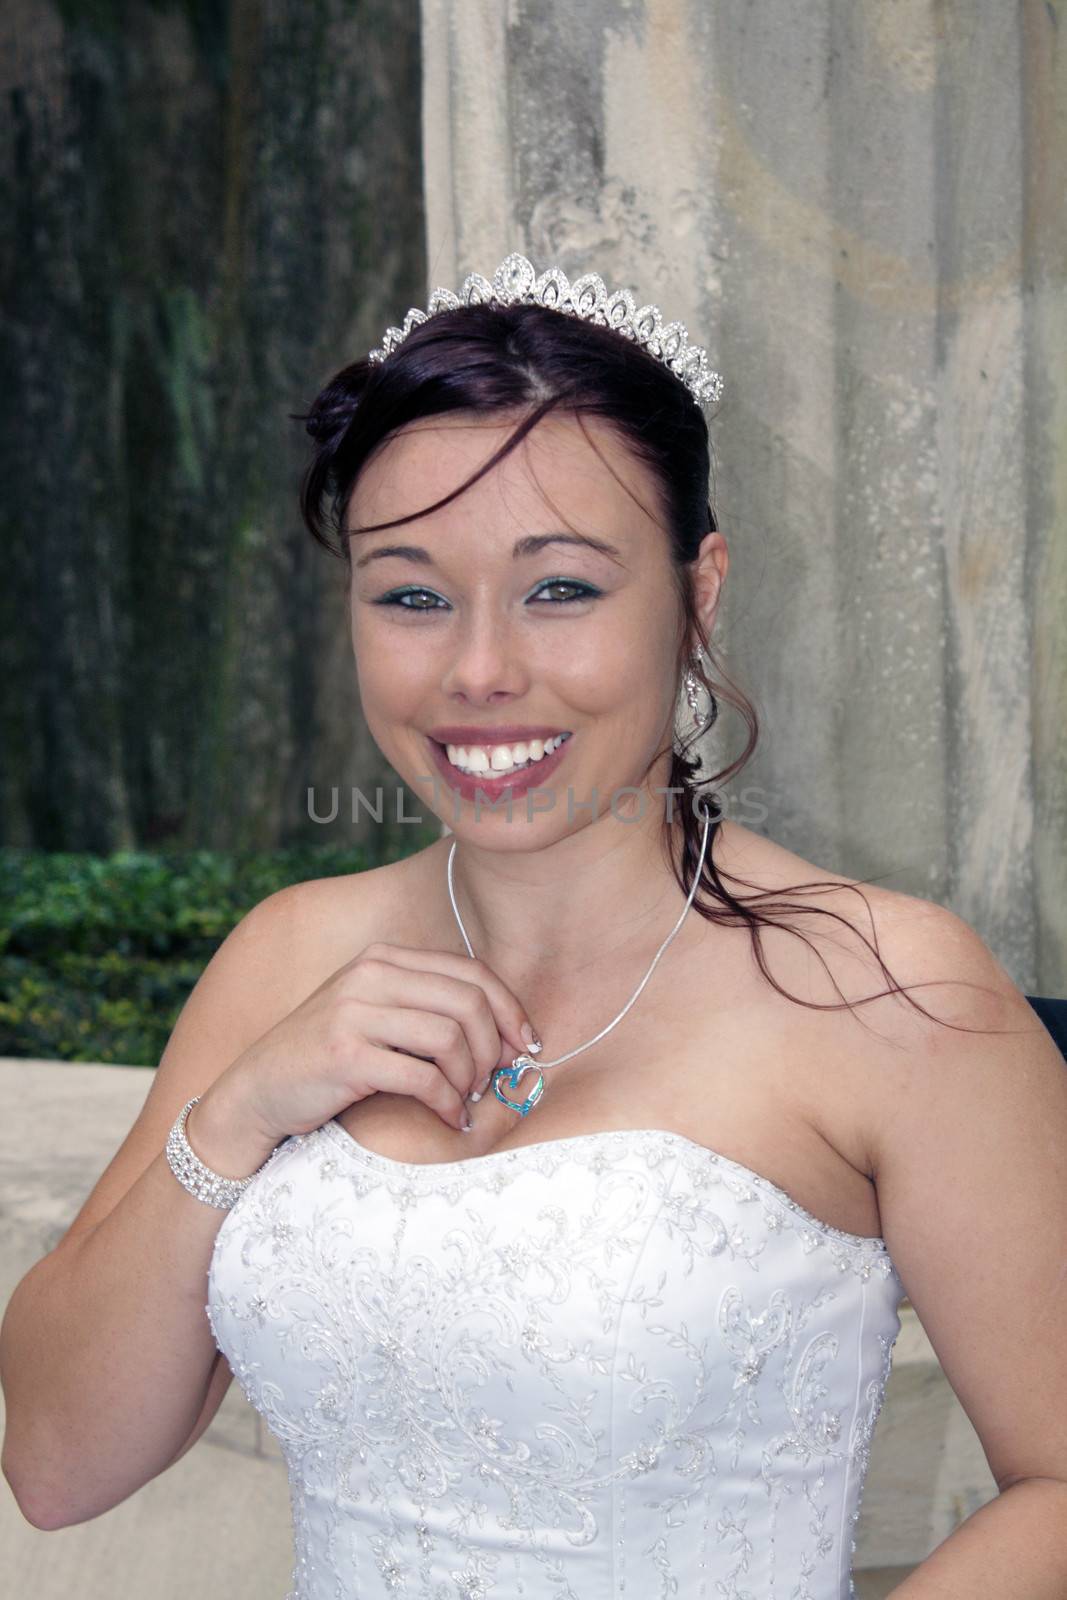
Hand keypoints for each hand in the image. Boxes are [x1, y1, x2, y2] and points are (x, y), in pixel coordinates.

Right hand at [207, 941, 533, 1143]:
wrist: (256, 1091)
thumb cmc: (325, 1058)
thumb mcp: (373, 1014)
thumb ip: (423, 1007)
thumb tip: (503, 1029)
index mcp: (383, 959)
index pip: (471, 972)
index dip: (510, 1009)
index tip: (527, 1044)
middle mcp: (370, 975)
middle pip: (468, 1002)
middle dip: (494, 1047)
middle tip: (493, 1080)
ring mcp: (354, 1012)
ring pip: (451, 1038)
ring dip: (471, 1078)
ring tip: (467, 1099)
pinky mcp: (346, 1055)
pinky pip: (423, 1077)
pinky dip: (448, 1102)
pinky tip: (450, 1117)